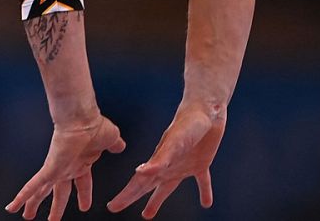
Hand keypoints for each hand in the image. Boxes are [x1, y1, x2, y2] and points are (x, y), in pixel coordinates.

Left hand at [6, 113, 126, 220]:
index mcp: (83, 163)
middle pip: (60, 192)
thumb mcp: (112, 139)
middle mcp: (68, 167)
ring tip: (27, 216)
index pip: (82, 183)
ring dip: (34, 205)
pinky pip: (32, 186)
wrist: (82, 118)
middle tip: (52, 219)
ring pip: (42, 191)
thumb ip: (114, 145)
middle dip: (56, 207)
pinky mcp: (49, 169)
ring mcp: (57, 169)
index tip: (84, 206)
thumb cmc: (95, 125)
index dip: (83, 195)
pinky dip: (22, 196)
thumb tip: (120, 146)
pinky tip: (12, 205)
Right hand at [106, 102, 225, 217]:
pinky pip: (202, 181)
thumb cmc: (188, 123)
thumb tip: (140, 172)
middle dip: (132, 197)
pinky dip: (204, 192)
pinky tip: (207, 203)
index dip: (126, 196)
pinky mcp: (201, 163)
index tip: (112, 207)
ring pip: (167, 188)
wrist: (206, 109)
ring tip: (147, 214)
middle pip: (146, 186)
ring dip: (157, 200)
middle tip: (116, 207)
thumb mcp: (174, 143)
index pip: (138, 183)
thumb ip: (159, 159)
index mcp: (158, 161)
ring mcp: (183, 165)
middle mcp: (167, 165)